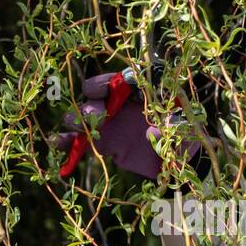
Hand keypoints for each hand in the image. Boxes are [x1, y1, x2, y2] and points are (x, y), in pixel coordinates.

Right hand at [53, 68, 205, 181]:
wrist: (181, 166)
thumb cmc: (186, 140)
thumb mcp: (184, 132)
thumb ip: (170, 128)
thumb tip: (151, 132)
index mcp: (145, 90)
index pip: (124, 79)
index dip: (109, 81)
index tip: (102, 90)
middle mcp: (125, 101)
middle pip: (100, 92)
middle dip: (92, 100)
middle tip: (96, 115)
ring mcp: (113, 120)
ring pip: (88, 113)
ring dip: (78, 117)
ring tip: (76, 127)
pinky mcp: (105, 141)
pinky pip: (83, 138)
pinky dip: (69, 140)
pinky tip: (59, 142)